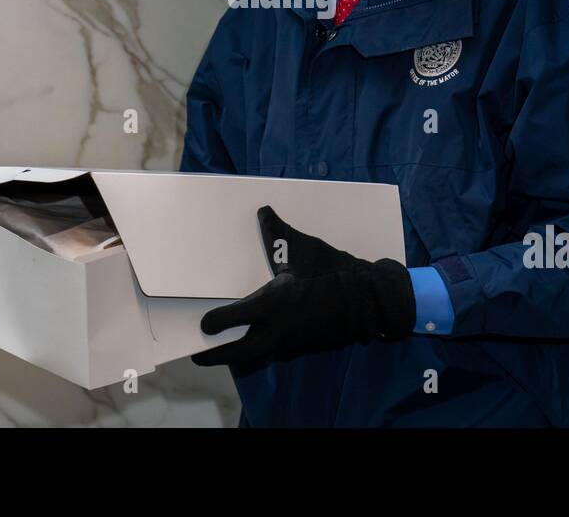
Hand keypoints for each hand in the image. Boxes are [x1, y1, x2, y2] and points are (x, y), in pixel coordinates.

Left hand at [191, 205, 413, 373]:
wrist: (369, 299)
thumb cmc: (334, 272)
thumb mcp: (305, 250)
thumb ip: (278, 234)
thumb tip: (263, 211)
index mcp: (271, 304)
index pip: (231, 319)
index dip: (213, 323)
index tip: (204, 324)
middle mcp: (276, 329)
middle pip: (238, 353)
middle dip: (216, 357)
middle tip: (198, 357)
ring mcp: (291, 343)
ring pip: (257, 357)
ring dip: (239, 357)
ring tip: (224, 353)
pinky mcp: (304, 348)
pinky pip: (276, 353)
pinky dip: (263, 351)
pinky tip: (259, 343)